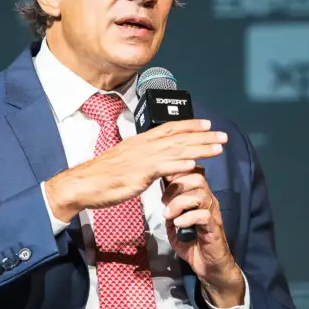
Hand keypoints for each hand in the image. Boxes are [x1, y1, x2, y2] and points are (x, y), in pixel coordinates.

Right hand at [45, 119, 226, 222]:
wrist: (85, 183)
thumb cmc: (103, 176)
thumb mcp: (126, 161)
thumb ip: (142, 158)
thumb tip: (154, 159)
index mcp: (141, 141)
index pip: (170, 128)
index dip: (190, 125)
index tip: (207, 124)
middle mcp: (144, 145)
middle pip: (179, 137)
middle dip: (203, 136)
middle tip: (223, 136)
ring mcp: (142, 158)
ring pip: (176, 150)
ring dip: (199, 148)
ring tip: (218, 148)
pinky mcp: (138, 173)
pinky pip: (162, 167)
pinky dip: (178, 165)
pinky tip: (193, 164)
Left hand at [162, 169, 244, 307]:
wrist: (213, 270)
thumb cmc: (198, 249)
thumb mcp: (179, 232)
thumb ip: (171, 220)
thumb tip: (163, 211)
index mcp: (201, 200)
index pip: (194, 175)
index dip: (178, 174)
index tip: (161, 183)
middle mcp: (210, 203)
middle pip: (198, 179)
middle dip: (176, 186)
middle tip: (164, 201)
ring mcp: (213, 215)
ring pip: (200, 195)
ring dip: (179, 203)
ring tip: (168, 215)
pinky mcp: (215, 229)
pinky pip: (203, 215)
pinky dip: (187, 218)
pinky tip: (177, 225)